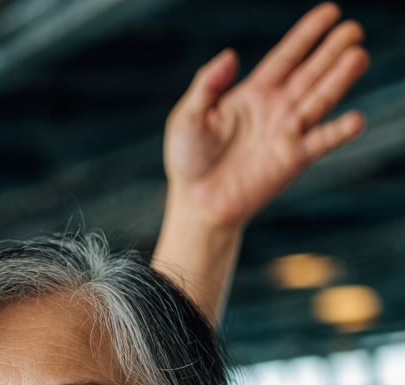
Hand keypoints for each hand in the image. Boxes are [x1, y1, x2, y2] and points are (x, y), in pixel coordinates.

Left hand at [164, 3, 368, 227]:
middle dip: (332, 50)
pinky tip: (355, 119)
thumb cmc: (187, 162)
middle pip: (311, 72)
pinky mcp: (294, 159)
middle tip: (353, 30)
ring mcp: (288, 132)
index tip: (330, 11)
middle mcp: (277, 108)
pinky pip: (322, 141)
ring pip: (321, 98)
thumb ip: (206, 85)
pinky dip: (339, 131)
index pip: (286, 56)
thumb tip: (231, 55)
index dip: (308, 34)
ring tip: (357, 56)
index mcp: (253, 94)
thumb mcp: (187, 118)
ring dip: (340, 78)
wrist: (197, 204)